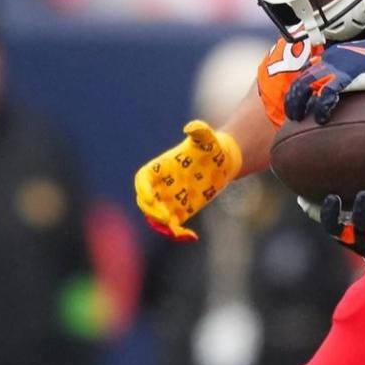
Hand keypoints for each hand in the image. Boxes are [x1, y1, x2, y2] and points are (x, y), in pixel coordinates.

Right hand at [135, 120, 242, 240]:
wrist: (221, 160)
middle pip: (146, 202)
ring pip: (156, 217)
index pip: (143, 179)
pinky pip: (174, 226)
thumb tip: (192, 127)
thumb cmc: (210, 147)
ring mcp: (169, 199)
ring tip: (178, 232)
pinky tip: (192, 237)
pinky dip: (179, 234)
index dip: (143, 189)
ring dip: (162, 226)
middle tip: (167, 219)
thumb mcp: (207, 138)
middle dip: (152, 211)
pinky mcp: (181, 210)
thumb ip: (200, 132)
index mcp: (161, 168)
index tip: (151, 198)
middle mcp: (161, 185)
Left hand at [284, 33, 364, 123]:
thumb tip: (338, 79)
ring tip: (298, 117)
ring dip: (299, 103)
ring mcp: (335, 68)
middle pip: (301, 79)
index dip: (299, 87)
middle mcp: (329, 60)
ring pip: (306, 86)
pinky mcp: (344, 78)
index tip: (297, 99)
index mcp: (331, 55)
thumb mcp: (356, 59)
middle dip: (293, 98)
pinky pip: (325, 94)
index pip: (307, 71)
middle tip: (292, 114)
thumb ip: (344, 68)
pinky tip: (321, 119)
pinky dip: (321, 108)